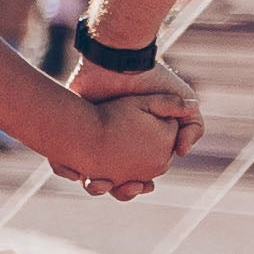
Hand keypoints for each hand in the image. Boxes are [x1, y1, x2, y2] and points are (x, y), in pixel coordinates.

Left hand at [60, 68, 193, 192]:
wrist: (118, 63)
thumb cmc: (152, 80)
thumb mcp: (182, 102)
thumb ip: (193, 127)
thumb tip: (182, 154)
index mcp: (137, 143)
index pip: (137, 175)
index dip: (139, 185)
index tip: (143, 186)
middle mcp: (112, 144)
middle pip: (110, 181)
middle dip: (116, 190)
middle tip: (122, 187)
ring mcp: (89, 139)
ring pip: (84, 176)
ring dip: (91, 186)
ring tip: (97, 184)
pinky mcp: (68, 131)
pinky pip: (61, 160)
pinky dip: (66, 170)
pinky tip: (76, 173)